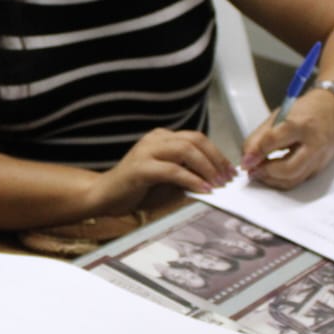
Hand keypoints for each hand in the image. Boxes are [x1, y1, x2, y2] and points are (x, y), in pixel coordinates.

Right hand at [87, 128, 234, 215]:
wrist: (104, 196)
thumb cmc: (136, 190)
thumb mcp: (167, 180)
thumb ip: (187, 174)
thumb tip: (216, 179)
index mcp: (162, 137)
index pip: (197, 138)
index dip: (217, 154)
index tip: (230, 171)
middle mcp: (155, 139)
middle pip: (195, 140)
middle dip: (216, 159)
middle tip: (228, 178)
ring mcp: (146, 151)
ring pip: (186, 150)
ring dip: (207, 168)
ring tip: (218, 184)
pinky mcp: (141, 167)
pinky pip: (173, 170)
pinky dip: (192, 180)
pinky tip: (202, 190)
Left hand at [239, 88, 333, 188]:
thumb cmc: (307, 111)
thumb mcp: (280, 115)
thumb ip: (261, 136)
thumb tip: (247, 157)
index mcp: (302, 125)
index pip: (274, 141)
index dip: (256, 153)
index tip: (245, 160)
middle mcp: (314, 144)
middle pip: (288, 168)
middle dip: (265, 172)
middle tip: (252, 169)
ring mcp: (319, 159)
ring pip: (292, 180)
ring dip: (271, 179)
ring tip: (259, 172)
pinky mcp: (319, 169)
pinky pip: (297, 180)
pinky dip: (281, 180)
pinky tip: (271, 173)